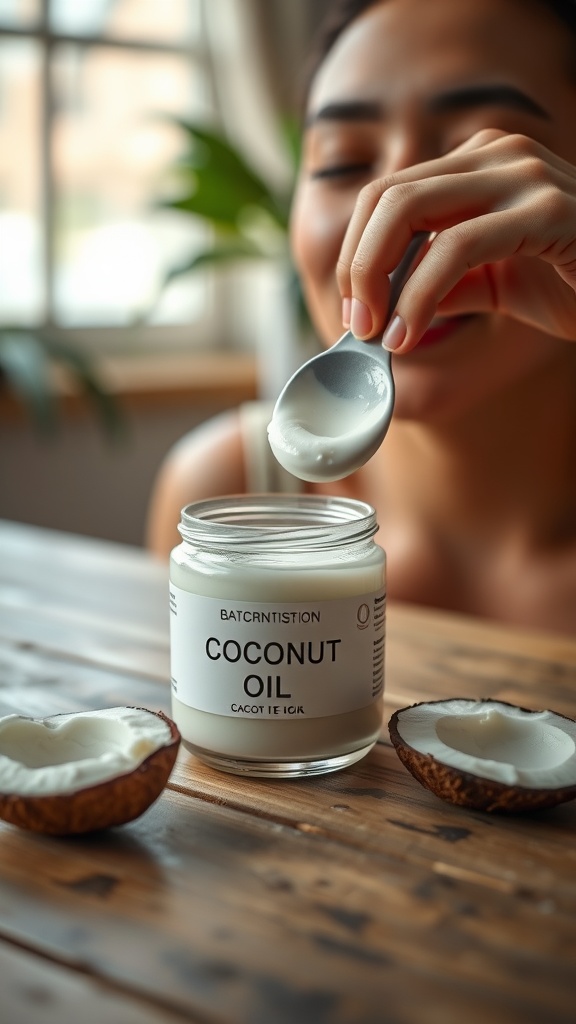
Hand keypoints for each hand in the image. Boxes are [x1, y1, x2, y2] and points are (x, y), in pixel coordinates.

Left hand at [337, 129, 575, 351]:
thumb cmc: (571, 284)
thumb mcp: (490, 285)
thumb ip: (437, 285)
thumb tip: (377, 309)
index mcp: (479, 165)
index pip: (388, 194)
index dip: (355, 252)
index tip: (352, 309)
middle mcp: (497, 156)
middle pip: (387, 195)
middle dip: (356, 265)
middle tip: (356, 324)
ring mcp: (523, 175)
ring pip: (410, 209)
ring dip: (377, 279)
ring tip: (377, 333)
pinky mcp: (547, 210)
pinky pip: (457, 246)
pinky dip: (420, 295)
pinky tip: (409, 333)